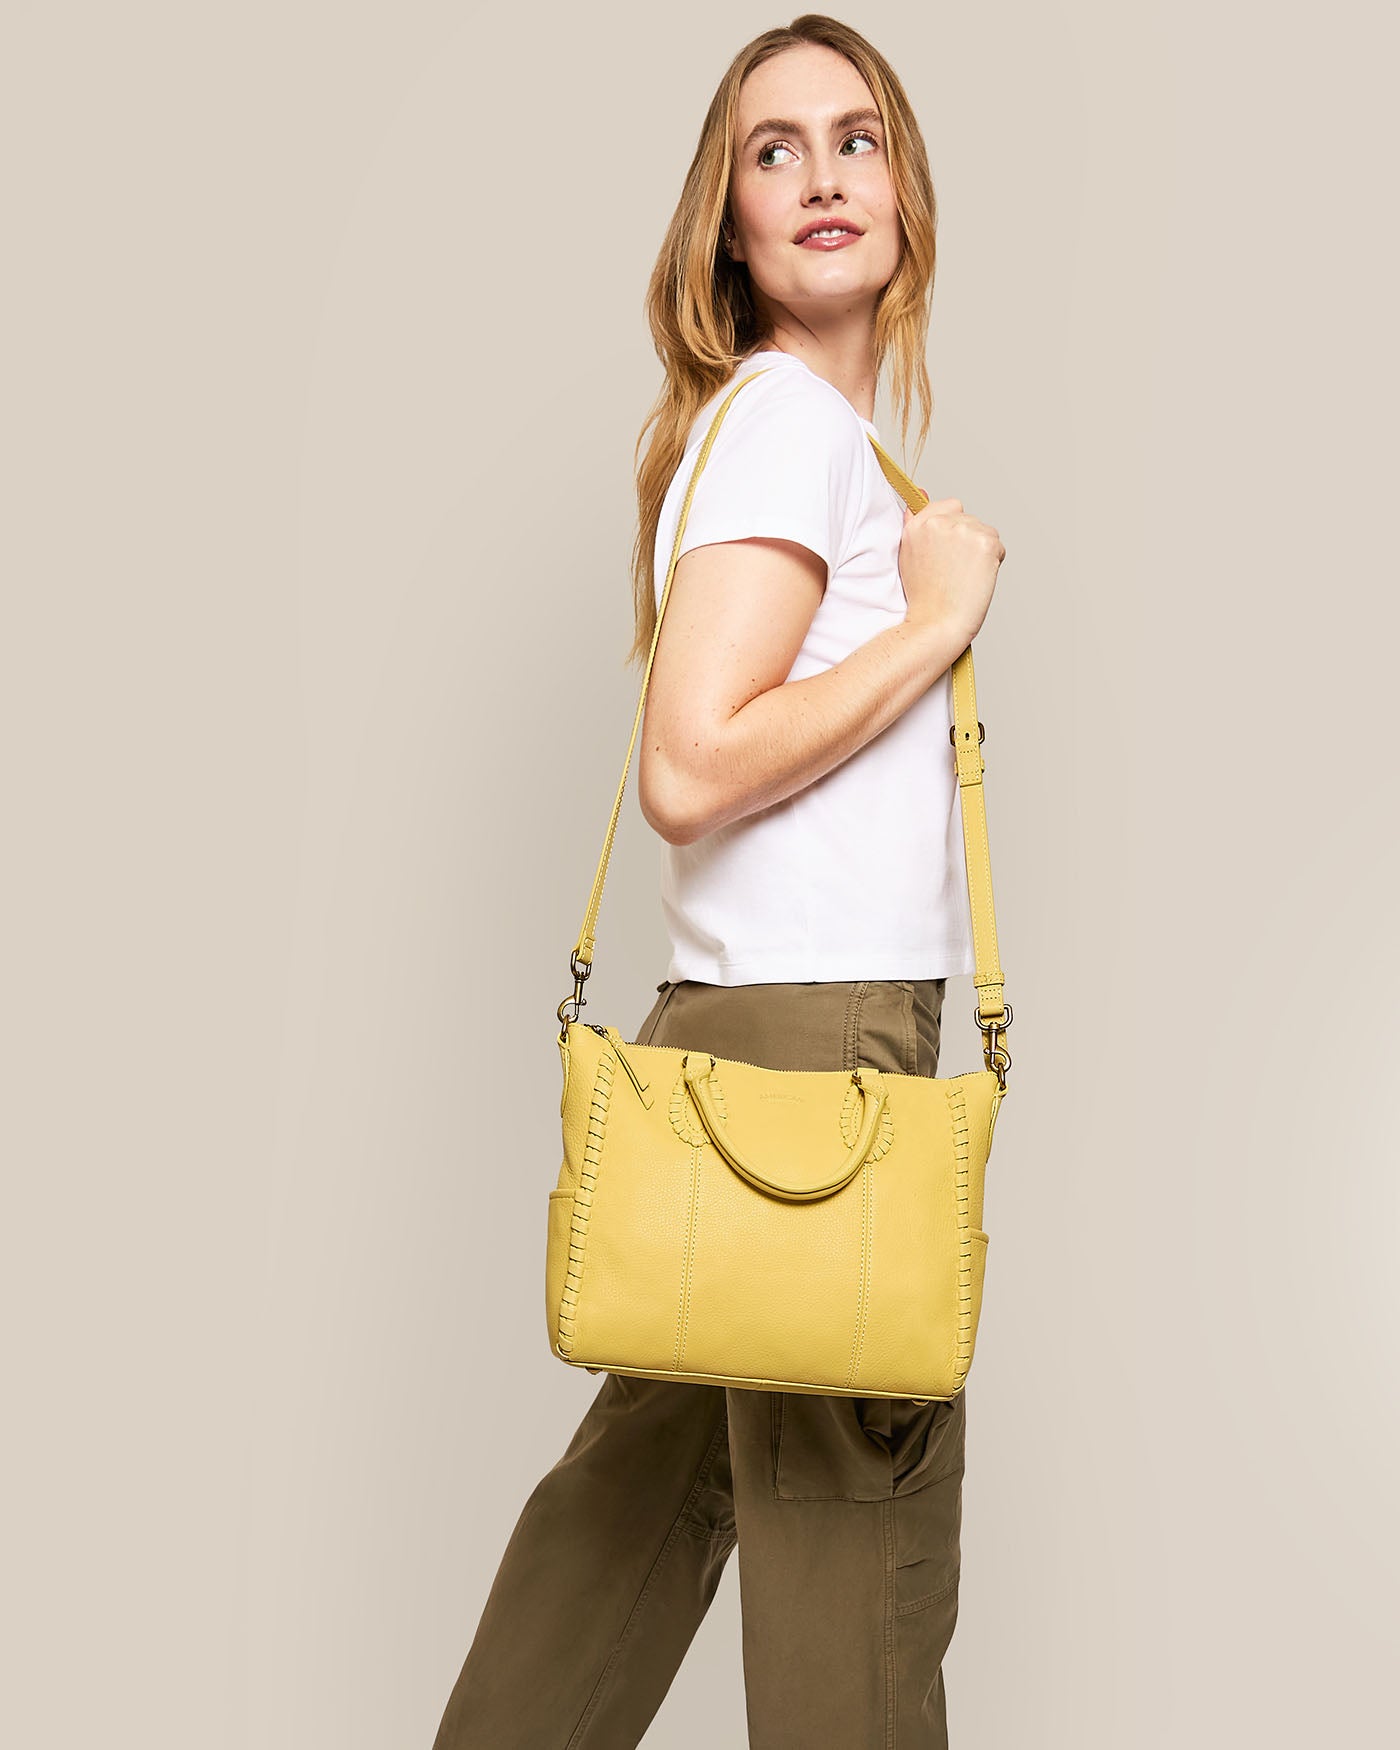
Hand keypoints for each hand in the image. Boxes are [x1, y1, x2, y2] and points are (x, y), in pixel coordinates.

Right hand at [898, 492, 1004, 647]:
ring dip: (981, 552)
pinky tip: (976, 579)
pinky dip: (993, 563)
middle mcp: (938, 523)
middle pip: (970, 520)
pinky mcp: (984, 542)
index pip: (949, 506)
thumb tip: (922, 494)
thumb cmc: (925, 599)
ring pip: (985, 532)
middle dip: (968, 542)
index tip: (950, 551)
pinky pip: (998, 546)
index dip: (954, 528)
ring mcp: (962, 530)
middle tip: (955, 571)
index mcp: (916, 525)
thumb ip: (916, 525)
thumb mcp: (909, 556)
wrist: (937, 623)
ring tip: (964, 577)